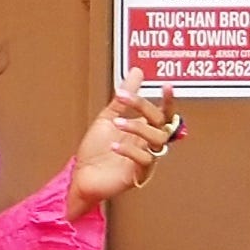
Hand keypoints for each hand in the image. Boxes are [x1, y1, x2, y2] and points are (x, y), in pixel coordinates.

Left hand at [66, 69, 177, 218]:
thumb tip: (137, 72)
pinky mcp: (138, 175)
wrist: (81, 177)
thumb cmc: (96, 151)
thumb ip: (123, 99)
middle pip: (160, 122)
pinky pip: (144, 160)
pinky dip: (129, 151)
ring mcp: (145, 159)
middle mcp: (148, 143)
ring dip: (136, 127)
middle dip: (143, 107)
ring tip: (116, 123)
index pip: (163, 113)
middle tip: (125, 99)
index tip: (166, 86)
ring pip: (156, 140)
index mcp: (144, 129)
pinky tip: (114, 146)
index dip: (168, 101)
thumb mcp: (107, 118)